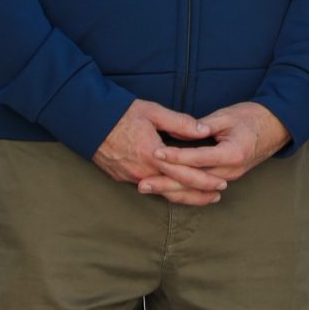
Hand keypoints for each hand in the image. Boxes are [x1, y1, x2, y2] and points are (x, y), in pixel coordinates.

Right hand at [94, 98, 218, 203]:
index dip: (204, 180)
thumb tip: (204, 129)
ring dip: (182, 196)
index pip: (183, 174)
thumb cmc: (122, 113)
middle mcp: (141, 170)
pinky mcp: (121, 177)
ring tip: (201, 197)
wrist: (87, 121)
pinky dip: (165, 191)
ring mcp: (130, 176)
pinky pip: (148, 188)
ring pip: (161, 192)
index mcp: (152, 154)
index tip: (221, 183)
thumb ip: (180, 122)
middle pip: (174, 190)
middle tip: (217, 195)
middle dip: (198, 194)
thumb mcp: (153, 112)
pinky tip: (176, 190)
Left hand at [144, 101, 291, 199]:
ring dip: (172, 190)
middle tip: (142, 184)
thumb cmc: (253, 117)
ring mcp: (230, 176)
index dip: (175, 156)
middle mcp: (231, 170)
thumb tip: (176, 132)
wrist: (278, 127)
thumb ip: (201, 125)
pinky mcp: (228, 176)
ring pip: (196, 188)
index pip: (197, 158)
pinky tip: (168, 191)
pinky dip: (185, 190)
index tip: (155, 153)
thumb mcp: (227, 115)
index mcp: (232, 153)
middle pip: (193, 180)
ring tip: (149, 189)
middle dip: (166, 183)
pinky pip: (203, 187)